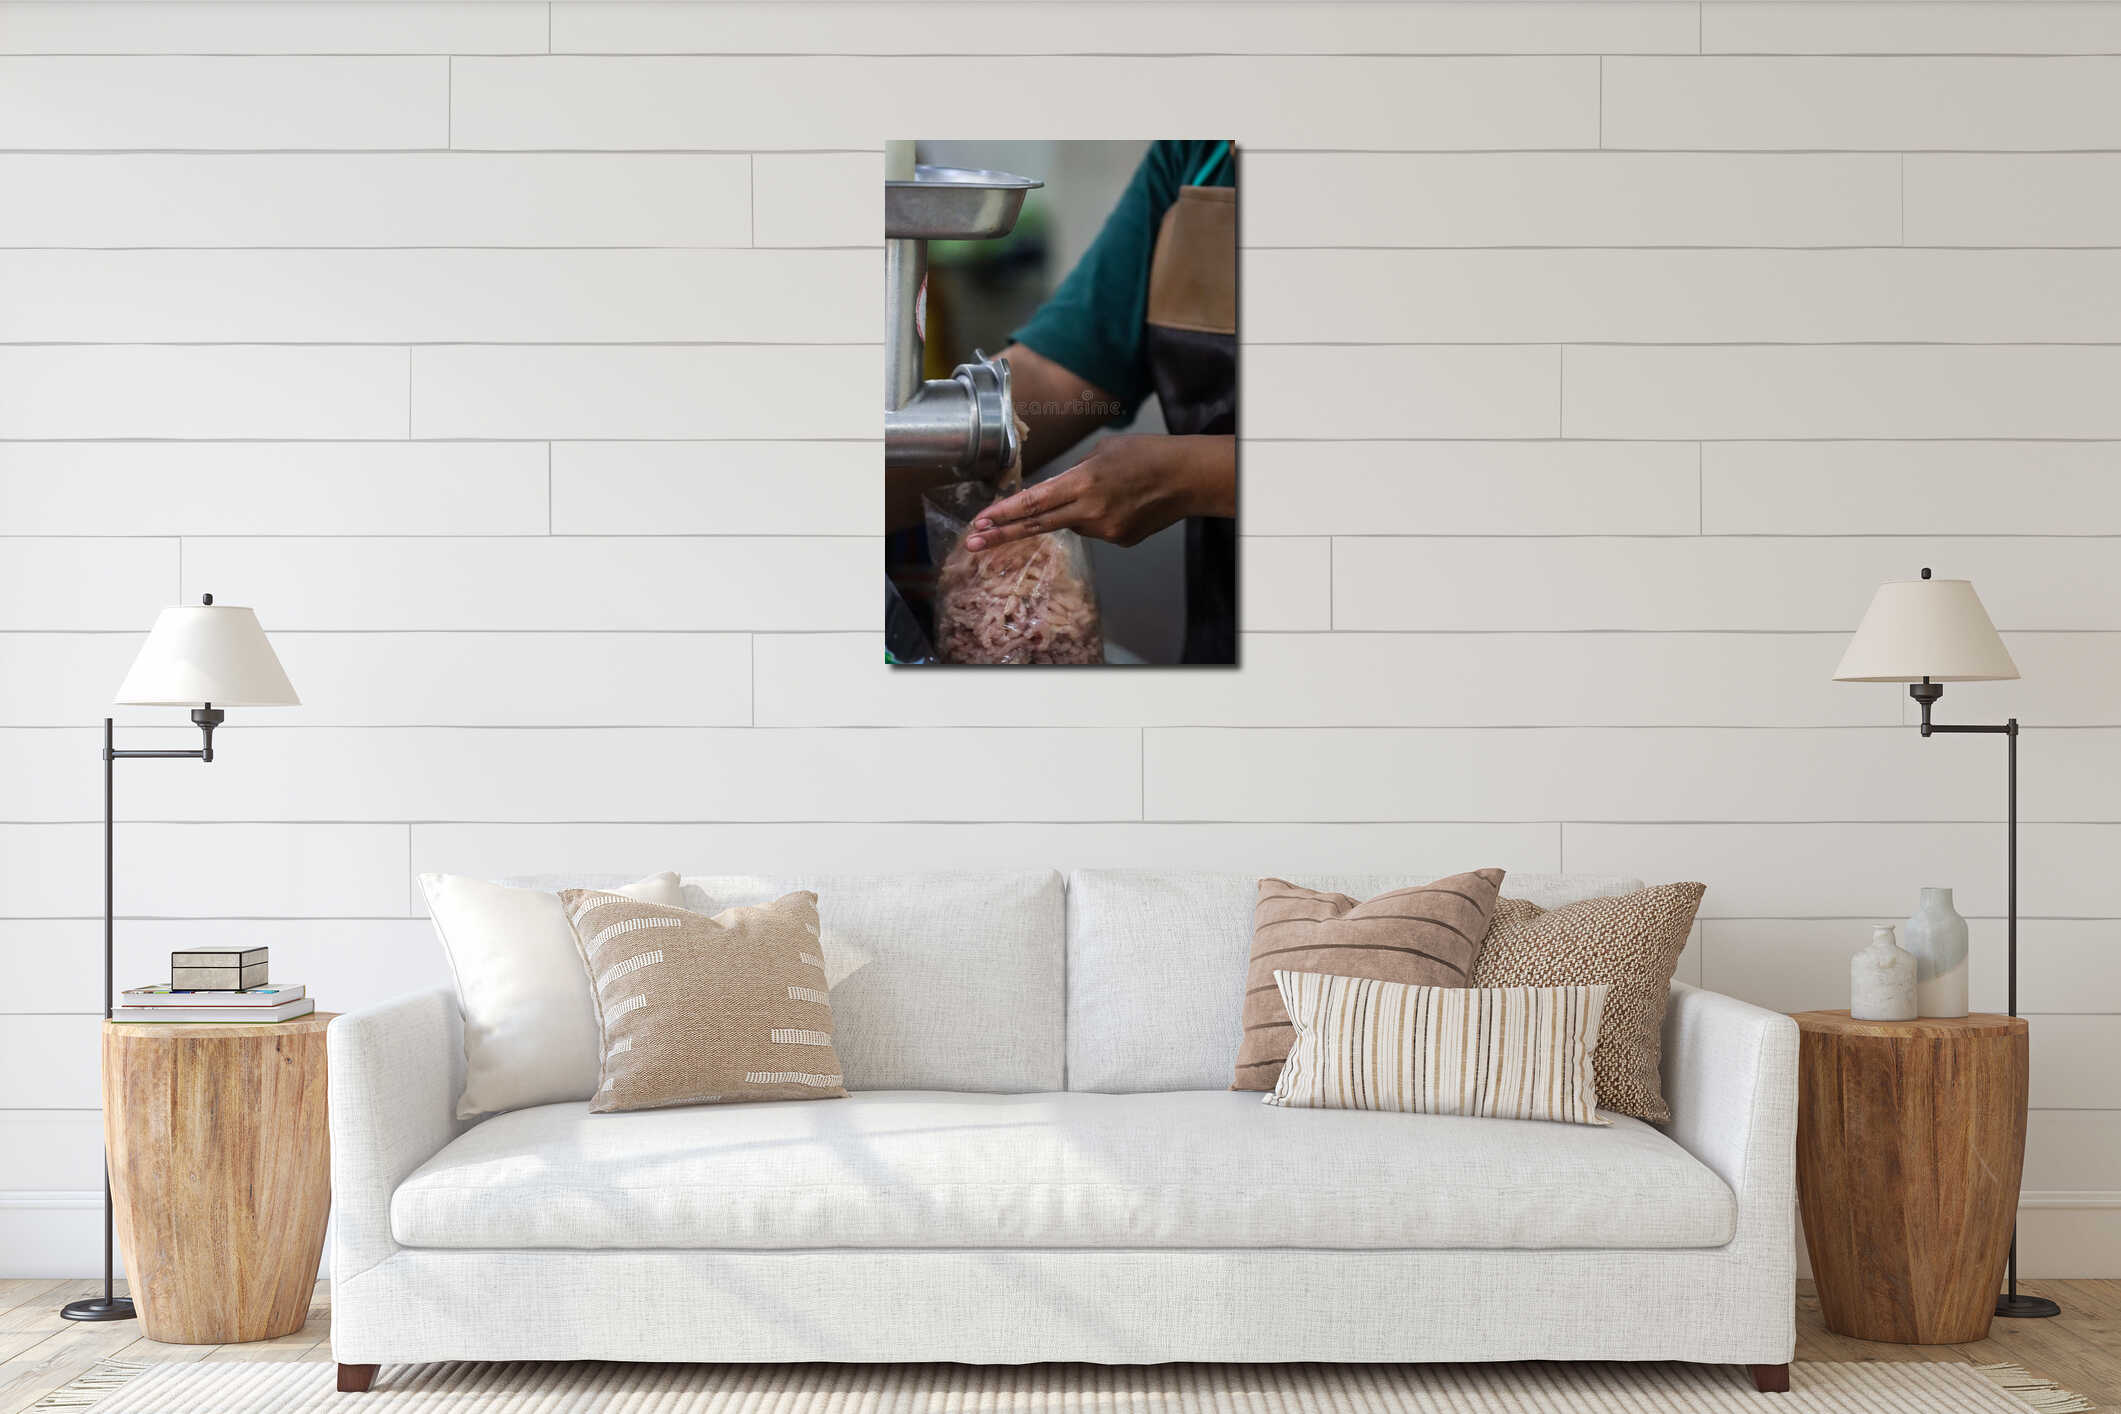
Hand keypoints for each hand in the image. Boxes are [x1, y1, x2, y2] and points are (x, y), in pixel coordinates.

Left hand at [964, 435, 1234, 550]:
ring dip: (1072, 511)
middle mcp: (1089, 510)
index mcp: (1082, 482)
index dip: (1004, 514)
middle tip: (974, 544)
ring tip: (1107, 491)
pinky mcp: (1119, 541)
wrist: (1185, 477)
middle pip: (1037, 526)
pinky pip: (1096, 530)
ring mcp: (1105, 530)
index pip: (1033, 503)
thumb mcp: (1101, 452)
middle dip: (1003, 534)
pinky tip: (1121, 503)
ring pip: (1071, 524)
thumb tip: (1056, 491)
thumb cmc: (1145, 454)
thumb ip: (1073, 474)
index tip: (980, 523)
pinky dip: (1098, 517)